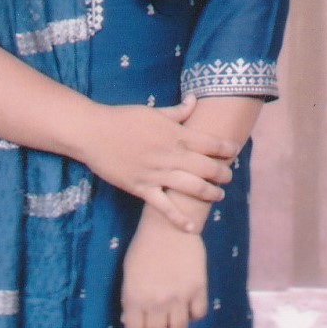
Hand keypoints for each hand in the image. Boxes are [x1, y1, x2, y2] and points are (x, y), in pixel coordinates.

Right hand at [82, 95, 237, 229]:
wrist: (92, 133)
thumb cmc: (122, 118)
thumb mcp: (152, 111)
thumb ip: (177, 111)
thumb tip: (195, 100)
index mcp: (174, 134)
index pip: (210, 143)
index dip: (227, 149)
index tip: (234, 152)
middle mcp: (169, 155)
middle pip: (206, 168)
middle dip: (222, 174)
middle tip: (228, 177)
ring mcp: (156, 173)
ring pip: (192, 187)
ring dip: (210, 193)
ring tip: (218, 196)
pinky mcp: (141, 187)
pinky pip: (163, 206)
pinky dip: (178, 218)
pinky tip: (191, 227)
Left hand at [120, 211, 207, 327]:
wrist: (168, 227)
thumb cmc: (143, 248)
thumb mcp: (128, 274)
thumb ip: (130, 299)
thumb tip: (130, 320)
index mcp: (135, 298)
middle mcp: (157, 302)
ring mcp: (179, 298)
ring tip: (171, 321)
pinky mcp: (198, 290)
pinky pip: (198, 315)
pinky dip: (192, 315)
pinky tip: (187, 308)